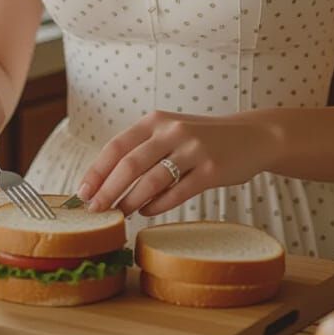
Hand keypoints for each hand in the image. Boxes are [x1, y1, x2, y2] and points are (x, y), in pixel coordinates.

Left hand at [77, 110, 274, 216]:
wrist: (251, 137)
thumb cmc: (203, 139)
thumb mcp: (171, 133)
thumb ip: (143, 150)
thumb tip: (105, 183)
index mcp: (157, 120)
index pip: (117, 146)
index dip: (96, 171)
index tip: (81, 193)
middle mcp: (173, 131)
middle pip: (130, 164)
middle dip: (107, 190)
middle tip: (95, 211)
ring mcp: (194, 149)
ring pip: (151, 180)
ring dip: (131, 201)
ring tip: (121, 214)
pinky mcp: (211, 169)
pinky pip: (177, 192)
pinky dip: (157, 205)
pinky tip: (147, 212)